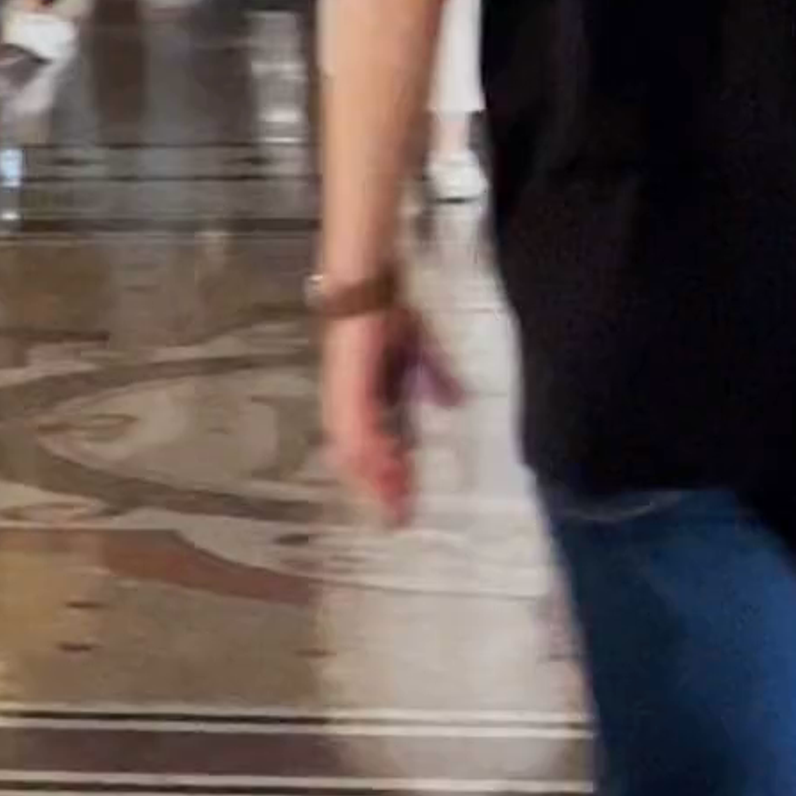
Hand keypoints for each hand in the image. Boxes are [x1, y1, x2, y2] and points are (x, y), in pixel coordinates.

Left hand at [321, 289, 461, 525]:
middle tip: (397, 518)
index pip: (370, 446)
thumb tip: (453, 403)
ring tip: (391, 505)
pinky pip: (355, 427)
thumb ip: (434, 379)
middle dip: (377, 488)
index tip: (402, 503)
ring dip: (372, 479)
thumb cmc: (388, 310)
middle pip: (356, 457)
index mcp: (359, 397)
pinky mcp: (345, 384)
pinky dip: (368, 452)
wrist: (365, 277)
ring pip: (353, 450)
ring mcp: (342, 394)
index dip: (385, 475)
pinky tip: (382, 471)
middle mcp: (345, 401)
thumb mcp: (418, 351)